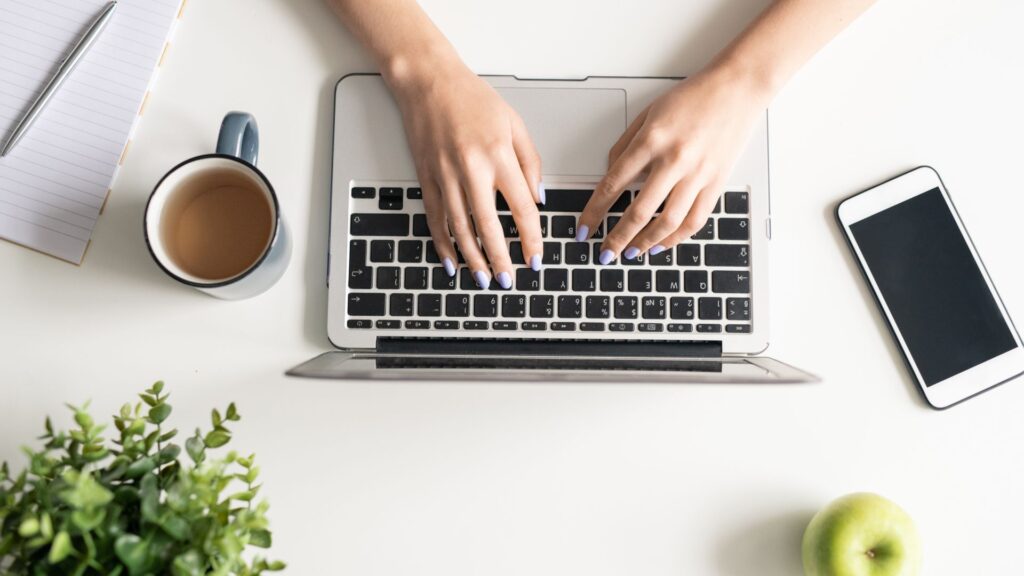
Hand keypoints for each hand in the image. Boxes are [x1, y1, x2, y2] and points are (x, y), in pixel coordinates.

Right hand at [390, 62, 543, 287]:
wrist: (429, 82)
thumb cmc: (473, 99)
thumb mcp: (515, 124)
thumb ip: (531, 163)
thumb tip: (538, 200)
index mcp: (498, 157)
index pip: (521, 209)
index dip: (531, 238)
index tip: (535, 257)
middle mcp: (471, 170)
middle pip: (489, 227)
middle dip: (500, 259)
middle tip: (509, 280)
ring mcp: (445, 177)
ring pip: (460, 229)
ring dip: (473, 259)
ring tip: (484, 279)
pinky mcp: (427, 178)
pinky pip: (435, 219)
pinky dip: (443, 244)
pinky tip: (451, 261)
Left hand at [577, 67, 767, 262]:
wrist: (736, 89)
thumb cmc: (693, 98)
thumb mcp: (648, 114)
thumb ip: (625, 145)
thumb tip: (610, 175)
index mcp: (651, 140)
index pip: (613, 185)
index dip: (594, 212)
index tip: (584, 229)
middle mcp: (674, 160)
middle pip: (638, 211)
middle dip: (617, 238)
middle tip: (605, 253)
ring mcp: (697, 174)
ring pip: (667, 222)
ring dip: (646, 244)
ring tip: (631, 253)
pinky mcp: (716, 183)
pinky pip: (695, 220)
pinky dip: (676, 238)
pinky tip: (662, 245)